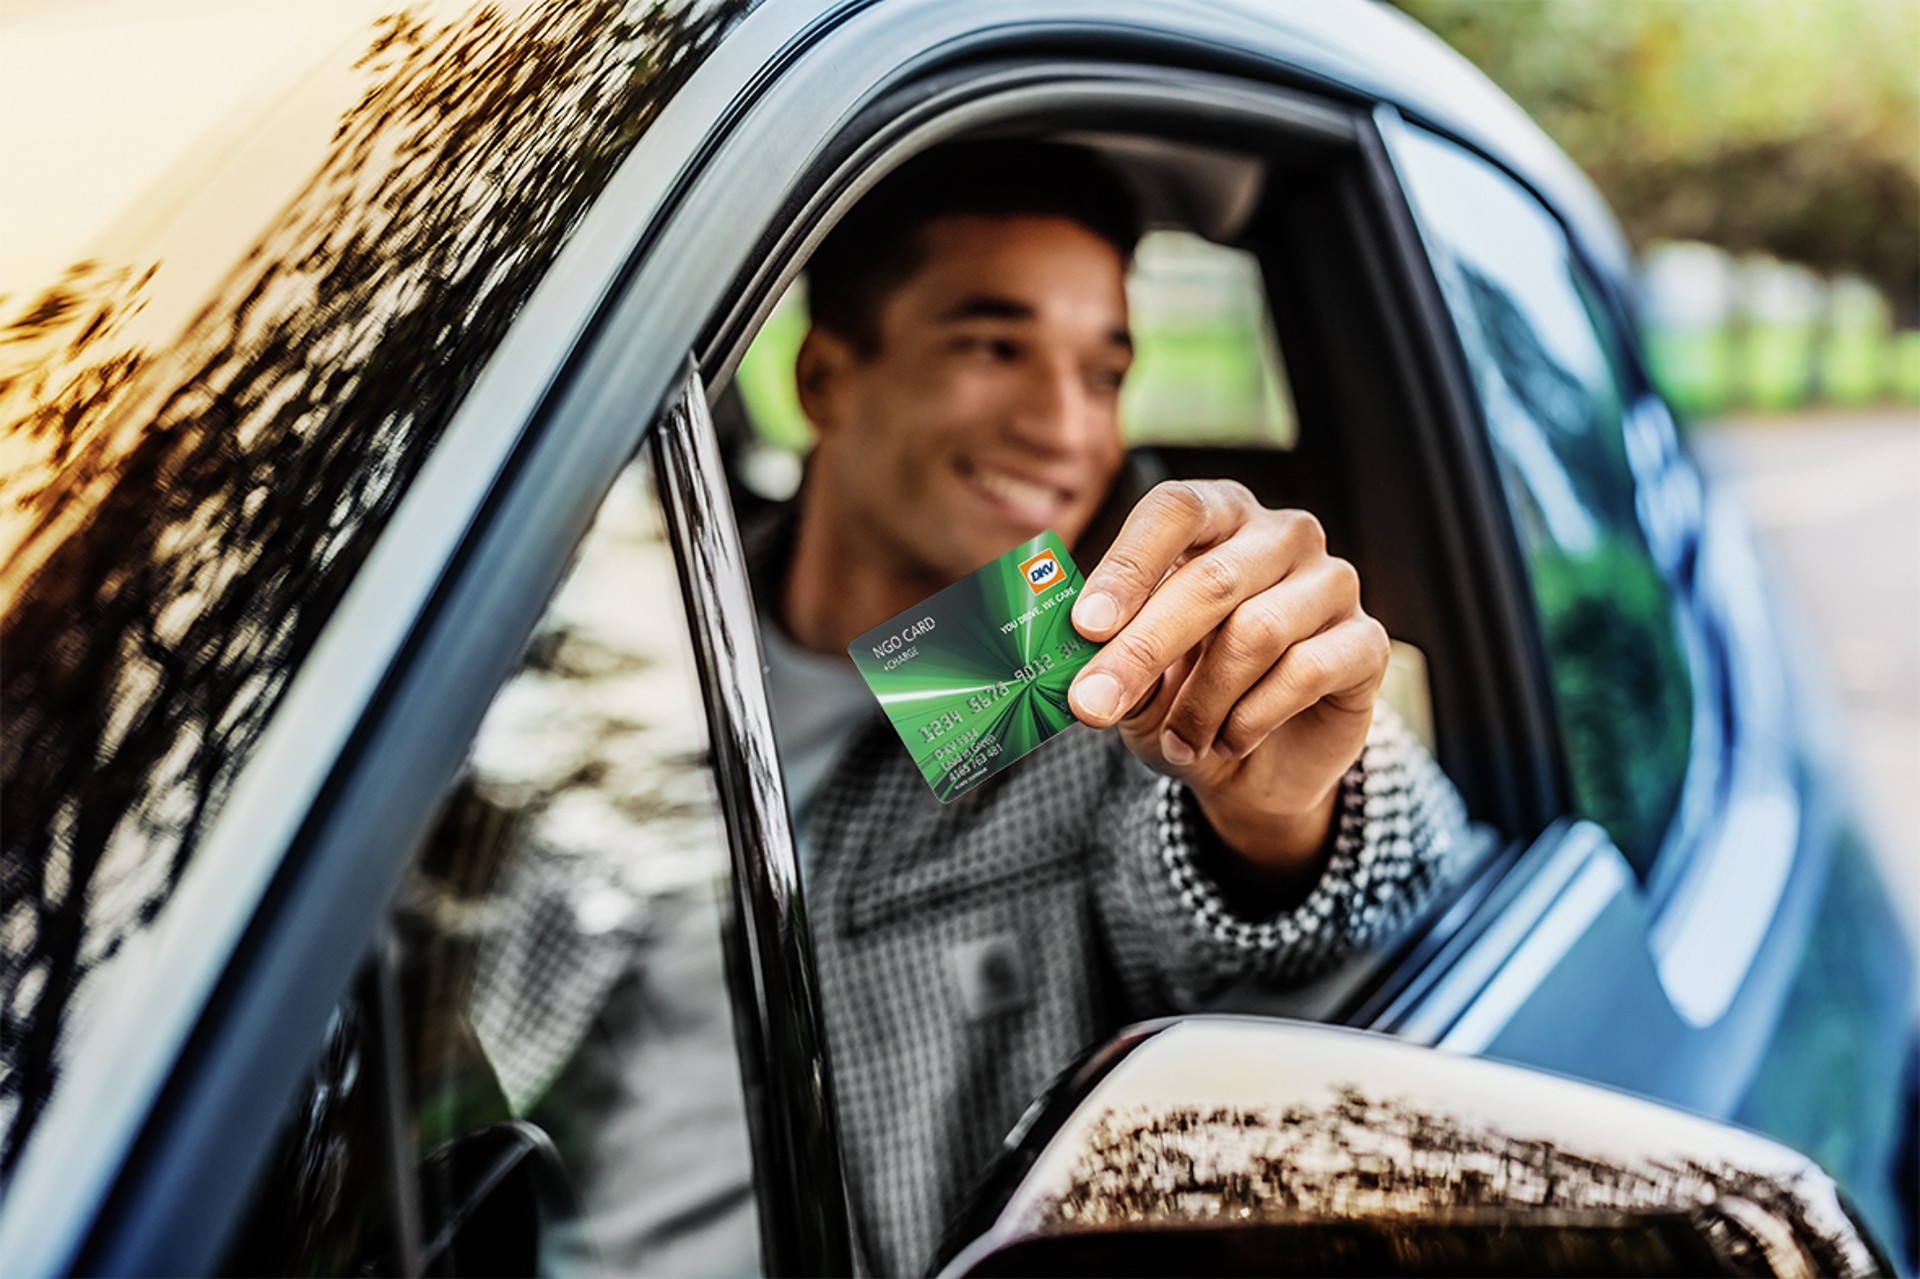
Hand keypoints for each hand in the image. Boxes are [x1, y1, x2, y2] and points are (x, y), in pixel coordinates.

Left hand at [1066, 480, 1388, 876]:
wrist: (1254, 768)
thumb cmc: (1184, 698)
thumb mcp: (1133, 680)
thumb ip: (1111, 658)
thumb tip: (1081, 669)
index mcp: (1217, 517)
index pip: (1175, 509)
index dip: (1128, 565)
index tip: (1085, 625)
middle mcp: (1281, 535)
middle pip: (1212, 578)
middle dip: (1142, 650)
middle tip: (1093, 706)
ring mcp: (1333, 583)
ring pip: (1257, 631)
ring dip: (1201, 702)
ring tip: (1178, 740)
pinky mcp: (1367, 642)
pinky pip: (1305, 672)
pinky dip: (1250, 719)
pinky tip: (1228, 742)